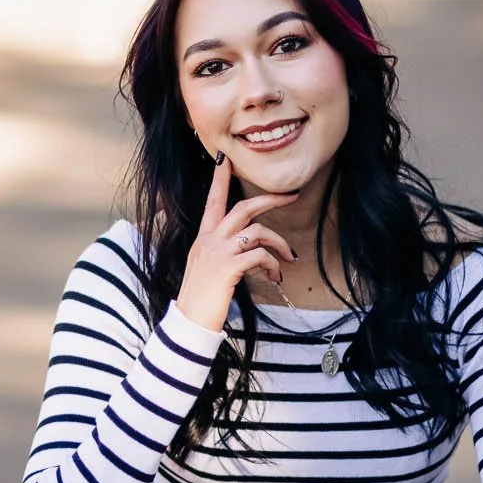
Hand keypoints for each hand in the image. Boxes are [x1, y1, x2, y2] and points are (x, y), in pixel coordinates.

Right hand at [177, 152, 297, 330]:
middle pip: (243, 207)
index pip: (212, 200)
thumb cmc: (201, 299)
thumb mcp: (207, 268)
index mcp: (204, 238)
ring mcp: (218, 252)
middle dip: (271, 199)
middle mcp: (209, 239)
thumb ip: (222, 252)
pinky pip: (260, 256)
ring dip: (279, 244)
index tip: (227, 160)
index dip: (220, 179)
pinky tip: (276, 277)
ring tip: (288, 259)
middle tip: (293, 195)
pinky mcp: (228, 267)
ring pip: (257, 231)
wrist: (189, 322)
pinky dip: (273, 265)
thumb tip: (250, 249)